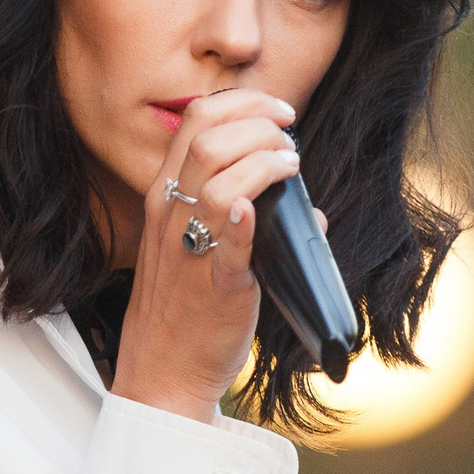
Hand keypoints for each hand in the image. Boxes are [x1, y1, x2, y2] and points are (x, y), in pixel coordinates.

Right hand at [109, 89, 300, 421]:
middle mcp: (171, 216)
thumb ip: (240, 219)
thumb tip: (311, 213)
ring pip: (218, 178)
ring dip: (264, 161)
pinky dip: (243, 217)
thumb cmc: (183, 308)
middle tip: (290, 139)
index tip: (278, 111)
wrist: (163, 371)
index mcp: (165, 198)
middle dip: (259, 123)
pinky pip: (227, 242)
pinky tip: (257, 208)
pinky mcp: (217, 285)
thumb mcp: (192, 248)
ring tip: (291, 167)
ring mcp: (190, 249)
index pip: (194, 121)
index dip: (242, 103)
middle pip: (207, 138)